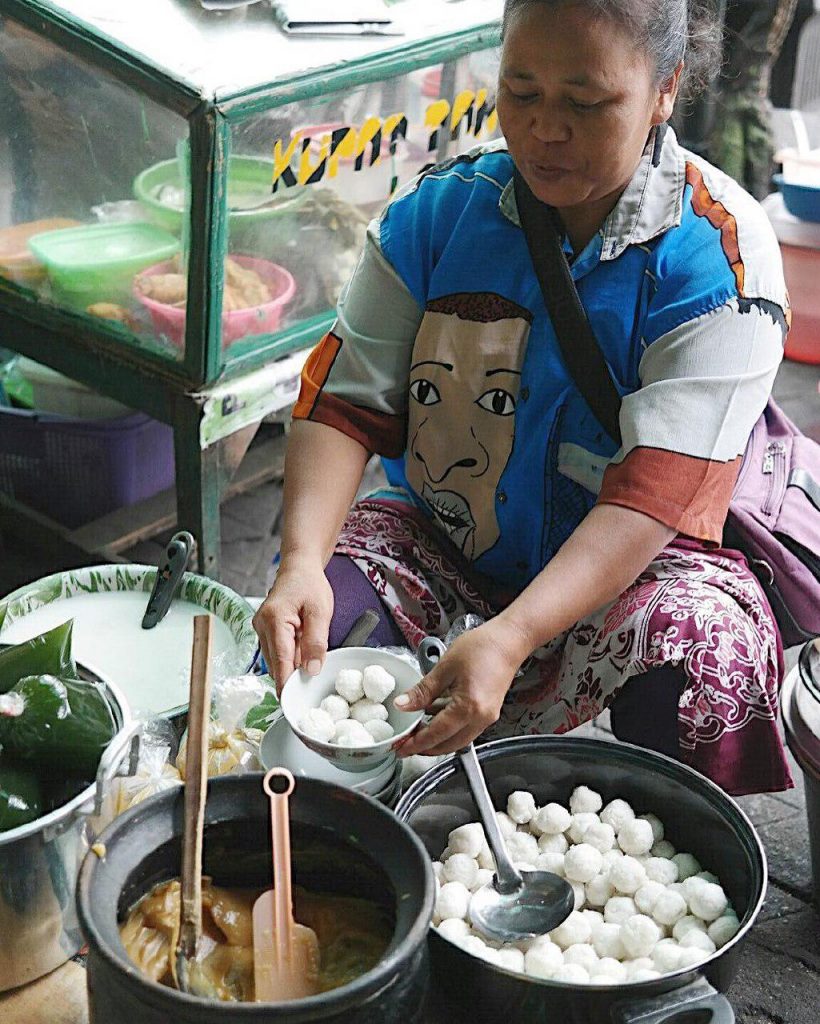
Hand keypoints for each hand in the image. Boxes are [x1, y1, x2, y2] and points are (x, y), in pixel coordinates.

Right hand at [252, 558, 332, 693]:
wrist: (298, 568)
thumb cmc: (309, 585)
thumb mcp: (320, 612)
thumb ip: (316, 642)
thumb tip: (312, 670)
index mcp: (274, 620)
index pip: (280, 660)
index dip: (286, 684)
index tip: (290, 703)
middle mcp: (261, 626)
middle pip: (276, 664)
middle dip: (293, 674)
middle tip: (312, 680)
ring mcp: (260, 630)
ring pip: (275, 660)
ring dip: (292, 664)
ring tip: (309, 653)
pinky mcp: (264, 632)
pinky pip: (276, 652)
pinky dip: (289, 656)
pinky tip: (301, 647)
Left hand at [393, 621, 529, 756]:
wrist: (508, 640)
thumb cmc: (481, 648)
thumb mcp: (445, 667)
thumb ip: (423, 691)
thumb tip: (403, 705)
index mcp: (468, 708)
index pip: (436, 734)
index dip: (416, 744)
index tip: (400, 748)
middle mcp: (480, 718)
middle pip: (449, 745)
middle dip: (426, 748)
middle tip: (405, 745)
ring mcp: (487, 717)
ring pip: (458, 740)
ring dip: (437, 740)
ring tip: (417, 732)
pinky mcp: (488, 713)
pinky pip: (466, 729)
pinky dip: (449, 730)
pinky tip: (435, 718)